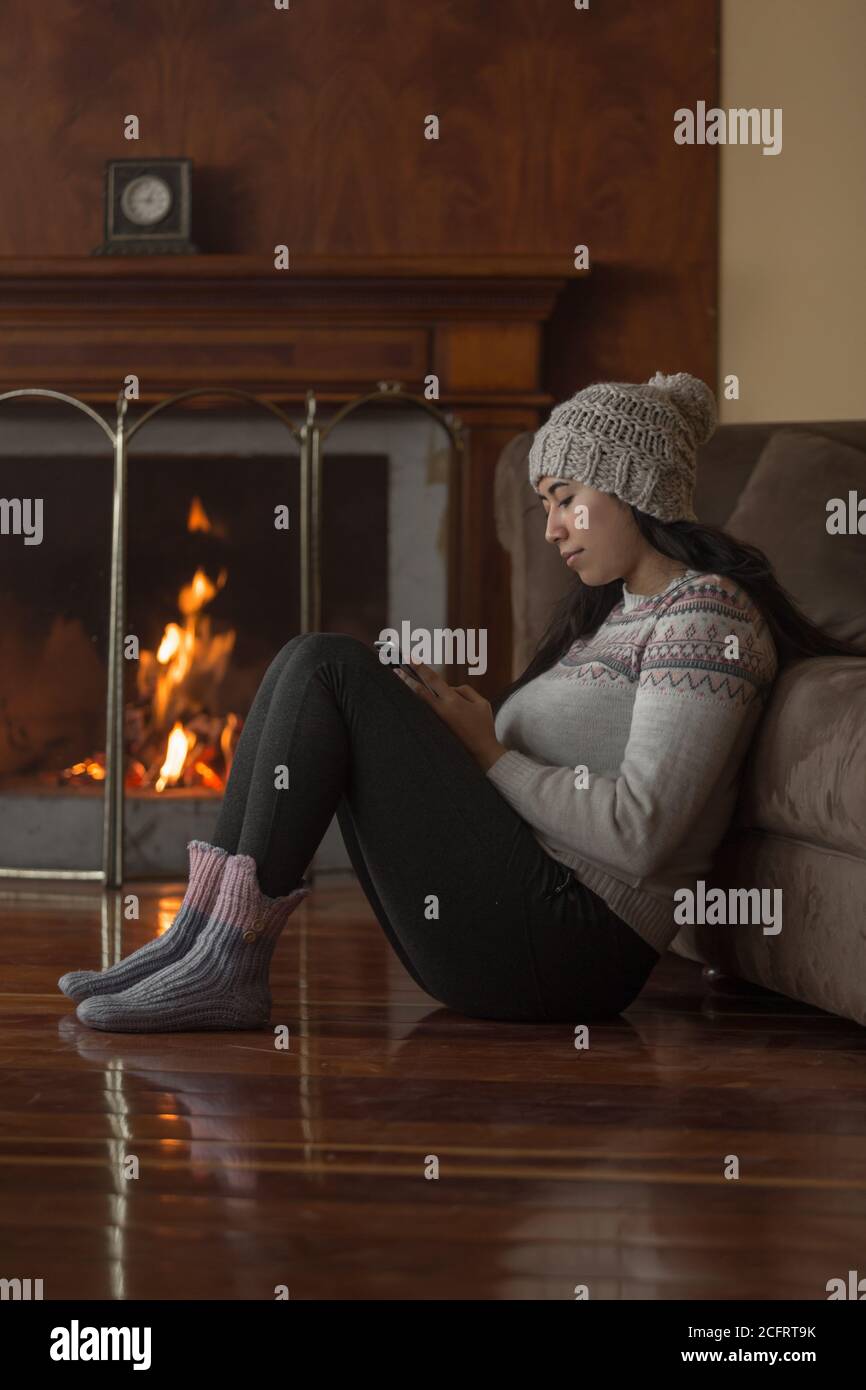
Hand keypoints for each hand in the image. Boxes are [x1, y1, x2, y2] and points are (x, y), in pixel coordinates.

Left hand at [393, 660, 507, 771]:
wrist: (481, 751)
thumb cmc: (483, 726)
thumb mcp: (481, 703)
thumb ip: (465, 690)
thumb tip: (448, 688)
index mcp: (452, 701)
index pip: (433, 680)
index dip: (421, 668)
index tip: (410, 659)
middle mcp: (441, 710)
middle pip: (418, 691)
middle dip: (406, 679)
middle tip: (395, 669)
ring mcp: (436, 721)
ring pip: (419, 702)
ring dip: (409, 691)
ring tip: (399, 680)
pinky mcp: (435, 728)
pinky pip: (424, 712)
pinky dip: (416, 703)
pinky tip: (410, 698)